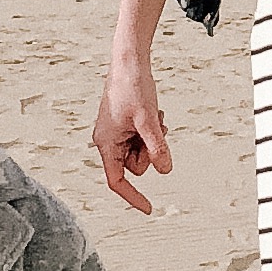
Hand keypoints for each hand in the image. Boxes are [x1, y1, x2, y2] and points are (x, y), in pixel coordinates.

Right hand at [91, 51, 170, 218]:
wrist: (129, 61)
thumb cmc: (133, 86)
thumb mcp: (148, 120)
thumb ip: (157, 146)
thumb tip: (165, 171)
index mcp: (106, 143)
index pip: (117, 181)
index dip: (133, 197)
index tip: (150, 209)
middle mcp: (108, 141)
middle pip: (135, 166)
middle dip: (150, 151)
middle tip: (156, 129)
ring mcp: (116, 133)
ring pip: (142, 152)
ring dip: (153, 139)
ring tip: (154, 117)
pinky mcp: (125, 125)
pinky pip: (143, 139)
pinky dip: (152, 130)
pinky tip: (153, 113)